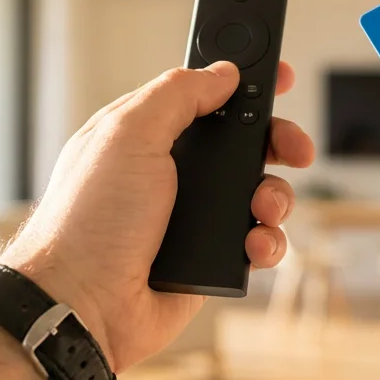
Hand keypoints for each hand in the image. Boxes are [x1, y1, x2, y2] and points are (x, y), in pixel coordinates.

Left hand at [0, 61, 314, 371]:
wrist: (83, 305)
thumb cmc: (89, 221)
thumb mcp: (129, 134)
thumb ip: (178, 94)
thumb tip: (223, 74)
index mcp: (148, 133)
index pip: (204, 96)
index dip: (244, 84)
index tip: (279, 76)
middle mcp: (173, 173)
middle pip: (245, 143)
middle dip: (278, 142)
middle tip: (296, 150)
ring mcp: (193, 217)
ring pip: (260, 193)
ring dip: (275, 197)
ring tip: (263, 209)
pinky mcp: (211, 260)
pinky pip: (258, 242)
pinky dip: (267, 242)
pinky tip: (253, 246)